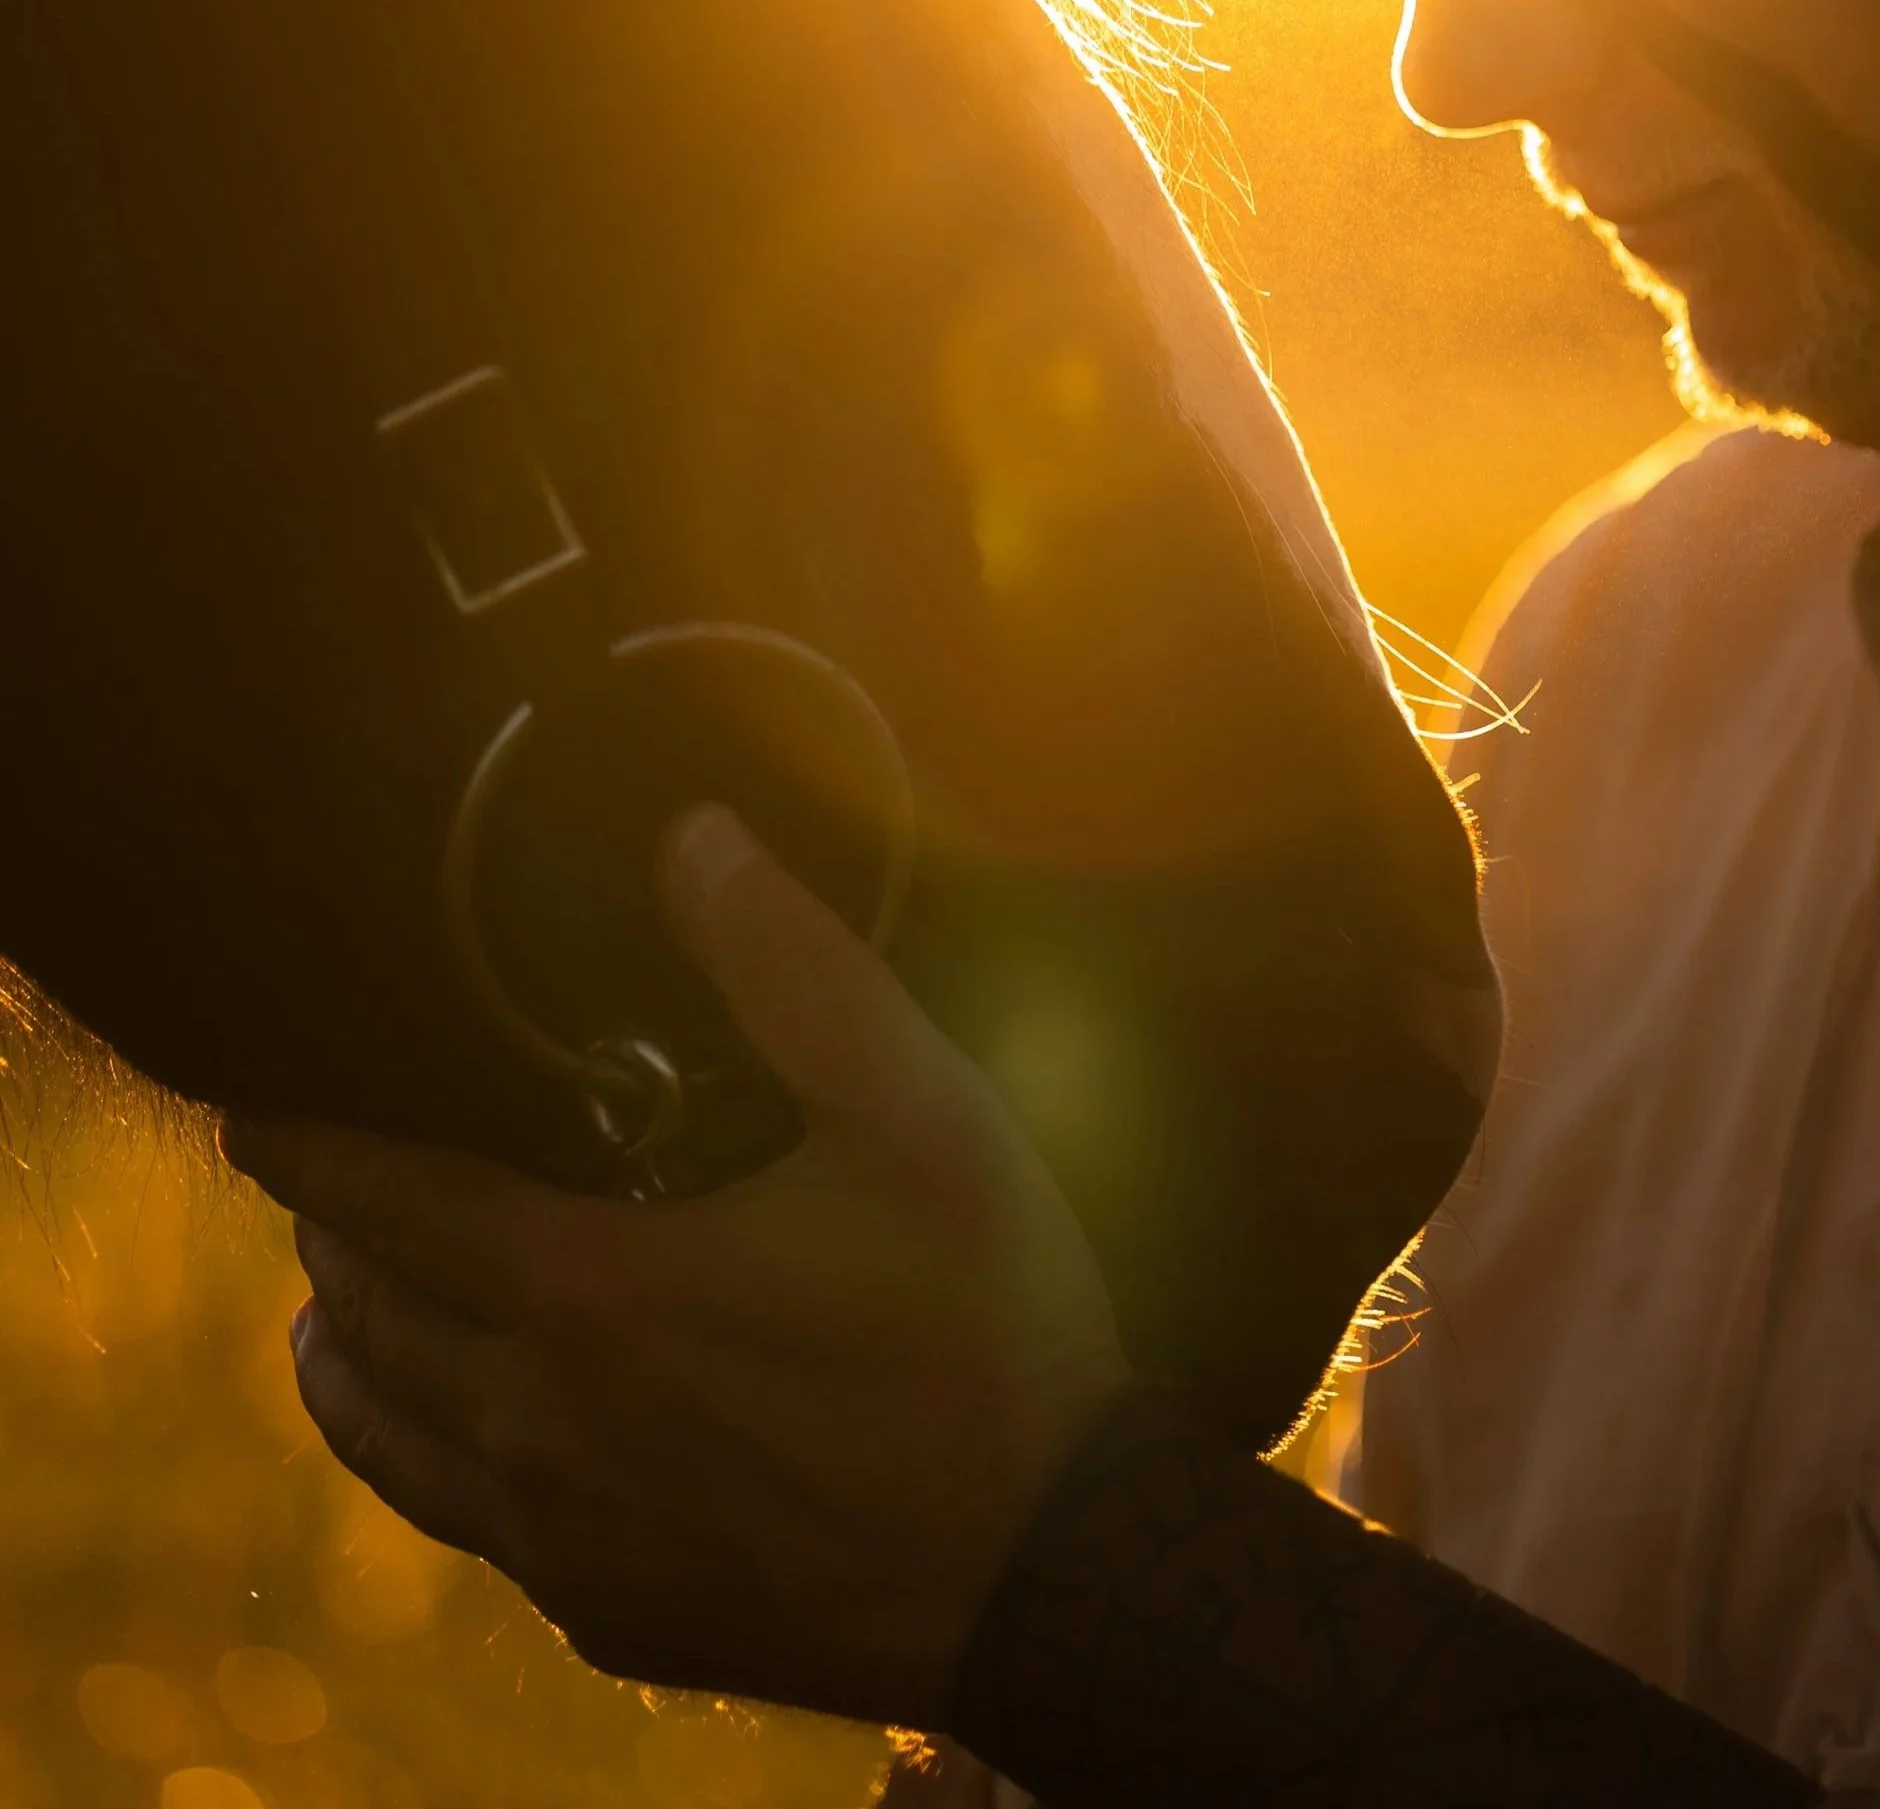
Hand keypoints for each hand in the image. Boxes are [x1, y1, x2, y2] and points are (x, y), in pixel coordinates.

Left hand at [223, 806, 1136, 1725]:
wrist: (1055, 1572)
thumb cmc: (987, 1326)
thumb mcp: (917, 1113)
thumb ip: (791, 967)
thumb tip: (693, 835)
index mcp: (587, 1292)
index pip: (377, 1201)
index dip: (300, 1144)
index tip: (254, 1100)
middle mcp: (540, 1425)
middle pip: (365, 1313)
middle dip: (331, 1234)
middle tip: (328, 1178)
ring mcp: (567, 1539)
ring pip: (388, 1438)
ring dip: (352, 1353)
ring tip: (342, 1303)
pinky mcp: (612, 1614)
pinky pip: (469, 1527)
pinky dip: (430, 1458)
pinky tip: (470, 1435)